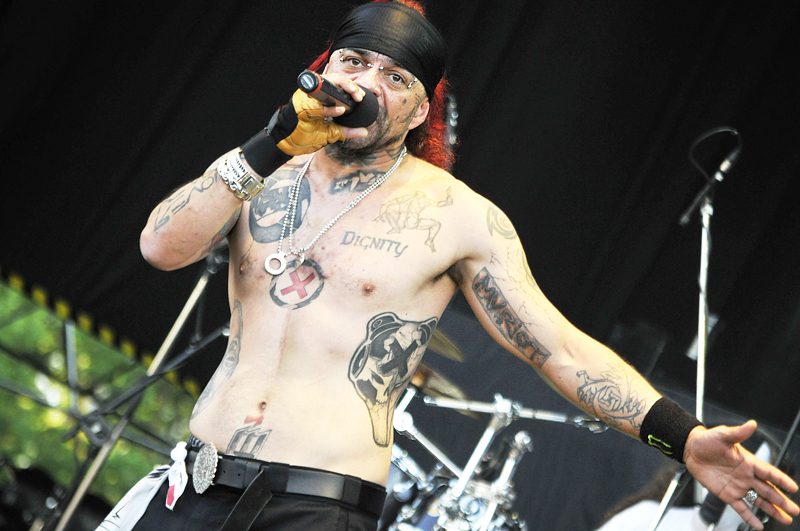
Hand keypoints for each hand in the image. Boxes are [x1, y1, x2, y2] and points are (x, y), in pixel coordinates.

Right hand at [275, 74, 367, 155]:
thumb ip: (347, 131)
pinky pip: (318, 105)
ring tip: (355, 97)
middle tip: (360, 96)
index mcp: (321, 97)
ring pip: (326, 84)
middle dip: (350, 85)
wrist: (287, 144)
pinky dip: (330, 109)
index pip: (338, 85)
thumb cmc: (305, 135)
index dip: (351, 87)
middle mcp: (313, 94)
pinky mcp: (300, 105)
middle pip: (334, 79)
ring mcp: (306, 97)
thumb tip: (365, 131)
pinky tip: (341, 110)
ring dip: (343, 88)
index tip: (362, 96)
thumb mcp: (331, 133)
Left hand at [684, 420, 798, 529]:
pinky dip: (750, 517)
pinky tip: (759, 526)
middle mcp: (746, 476)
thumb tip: (752, 424)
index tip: (794, 488)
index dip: (781, 480)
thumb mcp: (723, 435)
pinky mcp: (727, 494)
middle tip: (794, 510)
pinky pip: (741, 508)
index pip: (769, 472)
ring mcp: (738, 486)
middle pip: (768, 490)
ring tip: (786, 519)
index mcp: (748, 462)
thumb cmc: (707, 440)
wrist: (690, 450)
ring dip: (772, 510)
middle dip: (782, 500)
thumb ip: (738, 433)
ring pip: (759, 501)